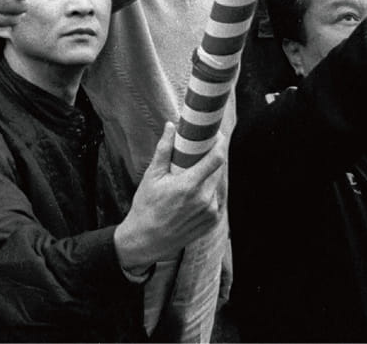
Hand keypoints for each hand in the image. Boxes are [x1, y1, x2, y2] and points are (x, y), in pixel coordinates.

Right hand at [113, 123, 227, 274]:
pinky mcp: (212, 222)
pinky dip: (208, 193)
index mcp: (190, 186)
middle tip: (199, 152)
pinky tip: (193, 195)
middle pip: (217, 170)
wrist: (147, 240)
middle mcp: (204, 200)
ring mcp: (210, 213)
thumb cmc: (147, 206)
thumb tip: (171, 126)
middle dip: (211, 158)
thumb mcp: (152, 176)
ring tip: (192, 176)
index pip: (216, 159)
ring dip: (208, 177)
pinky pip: (216, 200)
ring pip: (216, 185)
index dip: (219, 143)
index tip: (216, 135)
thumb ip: (164, 149)